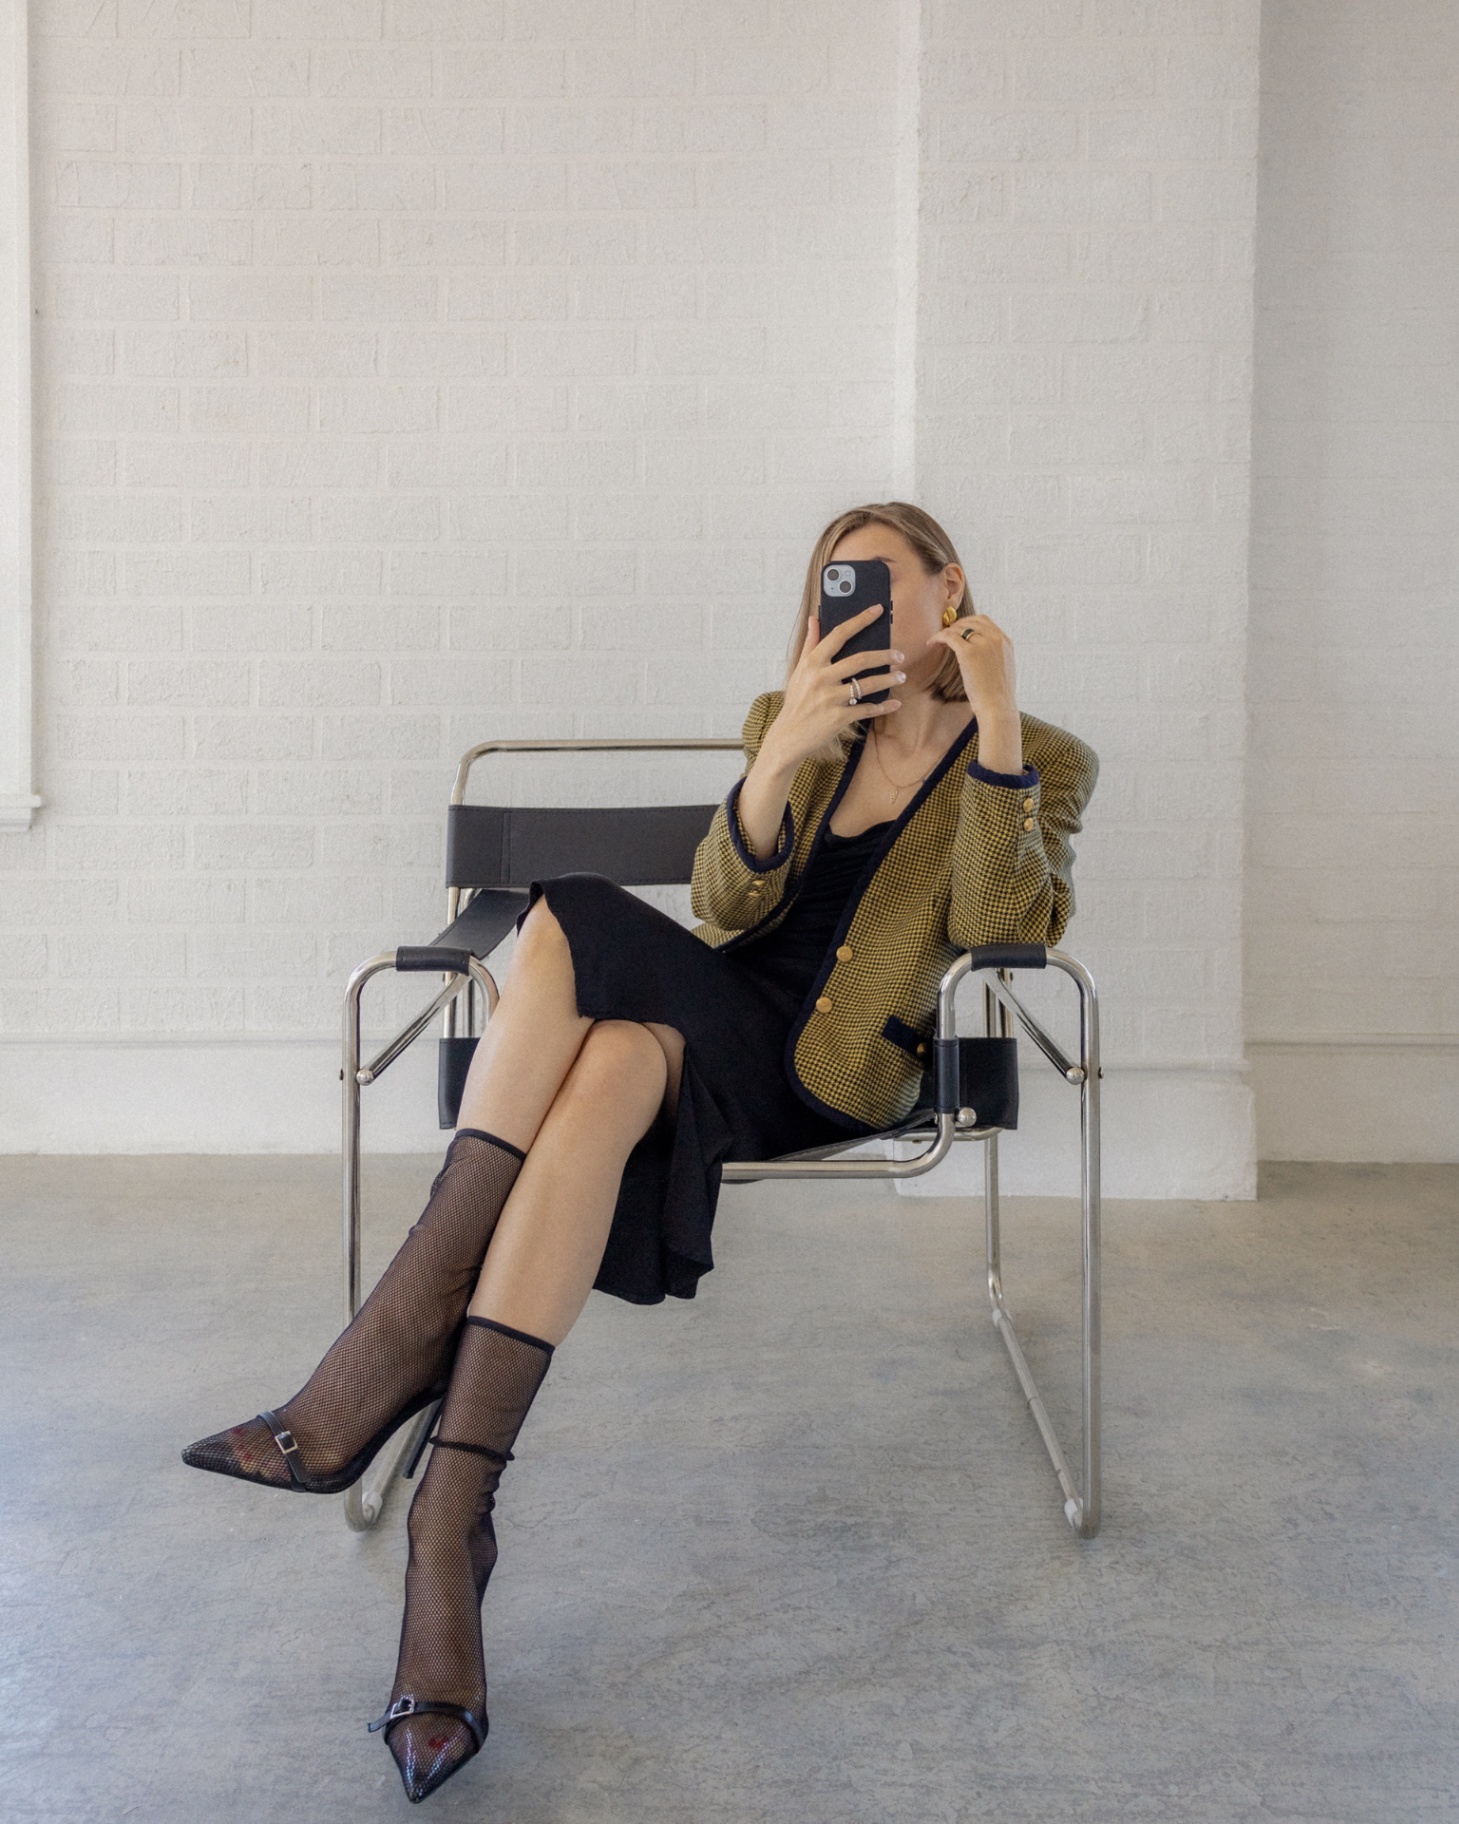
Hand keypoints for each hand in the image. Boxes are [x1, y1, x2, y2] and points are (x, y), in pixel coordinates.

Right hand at [757, 604, 905, 775]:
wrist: (789, 735)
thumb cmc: (797, 700)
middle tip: (899, 655)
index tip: (878, 609)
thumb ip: (810, 644)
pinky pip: (866, 709)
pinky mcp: (838, 717)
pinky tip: (894, 703)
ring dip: (888, 679)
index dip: (860, 620)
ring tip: (901, 676)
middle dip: (884, 655)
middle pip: (860, 659)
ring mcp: (830, 698)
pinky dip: (883, 706)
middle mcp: (822, 678)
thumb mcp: (800, 670)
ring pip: (867, 684)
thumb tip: (815, 619)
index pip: (839, 635)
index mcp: (813, 663)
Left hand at [928, 614, 1022, 773]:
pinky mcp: (969, 652)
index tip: (958, 630)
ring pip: (959, 627)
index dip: (968, 623)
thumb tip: (981, 655)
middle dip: (956, 625)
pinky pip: (949, 637)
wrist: (997, 707)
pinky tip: (931, 643)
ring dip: (946, 631)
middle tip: (945, 634)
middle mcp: (996, 639)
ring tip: (936, 640)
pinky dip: (938, 637)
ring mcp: (983, 644)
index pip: (984, 621)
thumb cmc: (997, 695)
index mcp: (1006, 642)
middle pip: (971, 621)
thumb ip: (994, 656)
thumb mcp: (1003, 669)